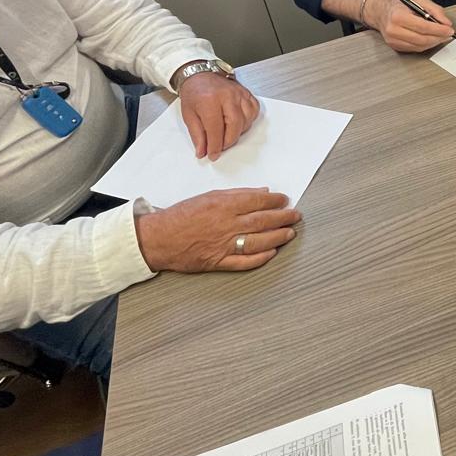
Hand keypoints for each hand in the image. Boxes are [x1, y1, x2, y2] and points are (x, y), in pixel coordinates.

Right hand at [134, 187, 301, 272]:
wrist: (159, 238)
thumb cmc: (181, 215)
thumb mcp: (209, 196)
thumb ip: (236, 195)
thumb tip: (261, 192)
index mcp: (223, 206)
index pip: (258, 201)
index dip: (275, 201)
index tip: (285, 199)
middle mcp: (227, 225)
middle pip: (263, 221)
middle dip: (283, 218)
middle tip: (295, 215)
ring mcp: (224, 245)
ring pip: (259, 241)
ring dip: (278, 237)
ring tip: (290, 233)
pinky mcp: (219, 261)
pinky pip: (245, 262)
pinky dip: (261, 258)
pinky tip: (272, 252)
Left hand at [178, 73, 258, 159]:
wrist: (200, 74)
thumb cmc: (193, 92)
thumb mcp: (188, 115)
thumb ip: (197, 135)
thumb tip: (203, 151)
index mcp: (209, 100)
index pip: (216, 130)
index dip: (215, 146)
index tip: (213, 154)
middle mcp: (227, 96)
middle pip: (234, 126)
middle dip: (228, 141)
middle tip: (220, 146)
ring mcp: (238, 93)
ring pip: (246, 120)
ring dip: (238, 132)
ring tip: (226, 133)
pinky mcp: (246, 93)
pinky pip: (253, 111)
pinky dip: (248, 120)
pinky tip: (238, 122)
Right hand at [371, 0, 455, 52]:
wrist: (381, 13)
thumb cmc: (400, 6)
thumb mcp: (419, 0)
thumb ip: (435, 10)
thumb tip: (446, 23)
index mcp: (398, 16)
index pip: (423, 27)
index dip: (439, 30)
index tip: (450, 30)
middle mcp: (393, 30)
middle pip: (422, 39)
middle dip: (439, 38)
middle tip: (448, 34)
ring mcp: (393, 40)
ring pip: (420, 46)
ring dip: (434, 43)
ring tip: (442, 37)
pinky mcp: (395, 47)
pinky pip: (415, 49)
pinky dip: (426, 45)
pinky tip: (431, 40)